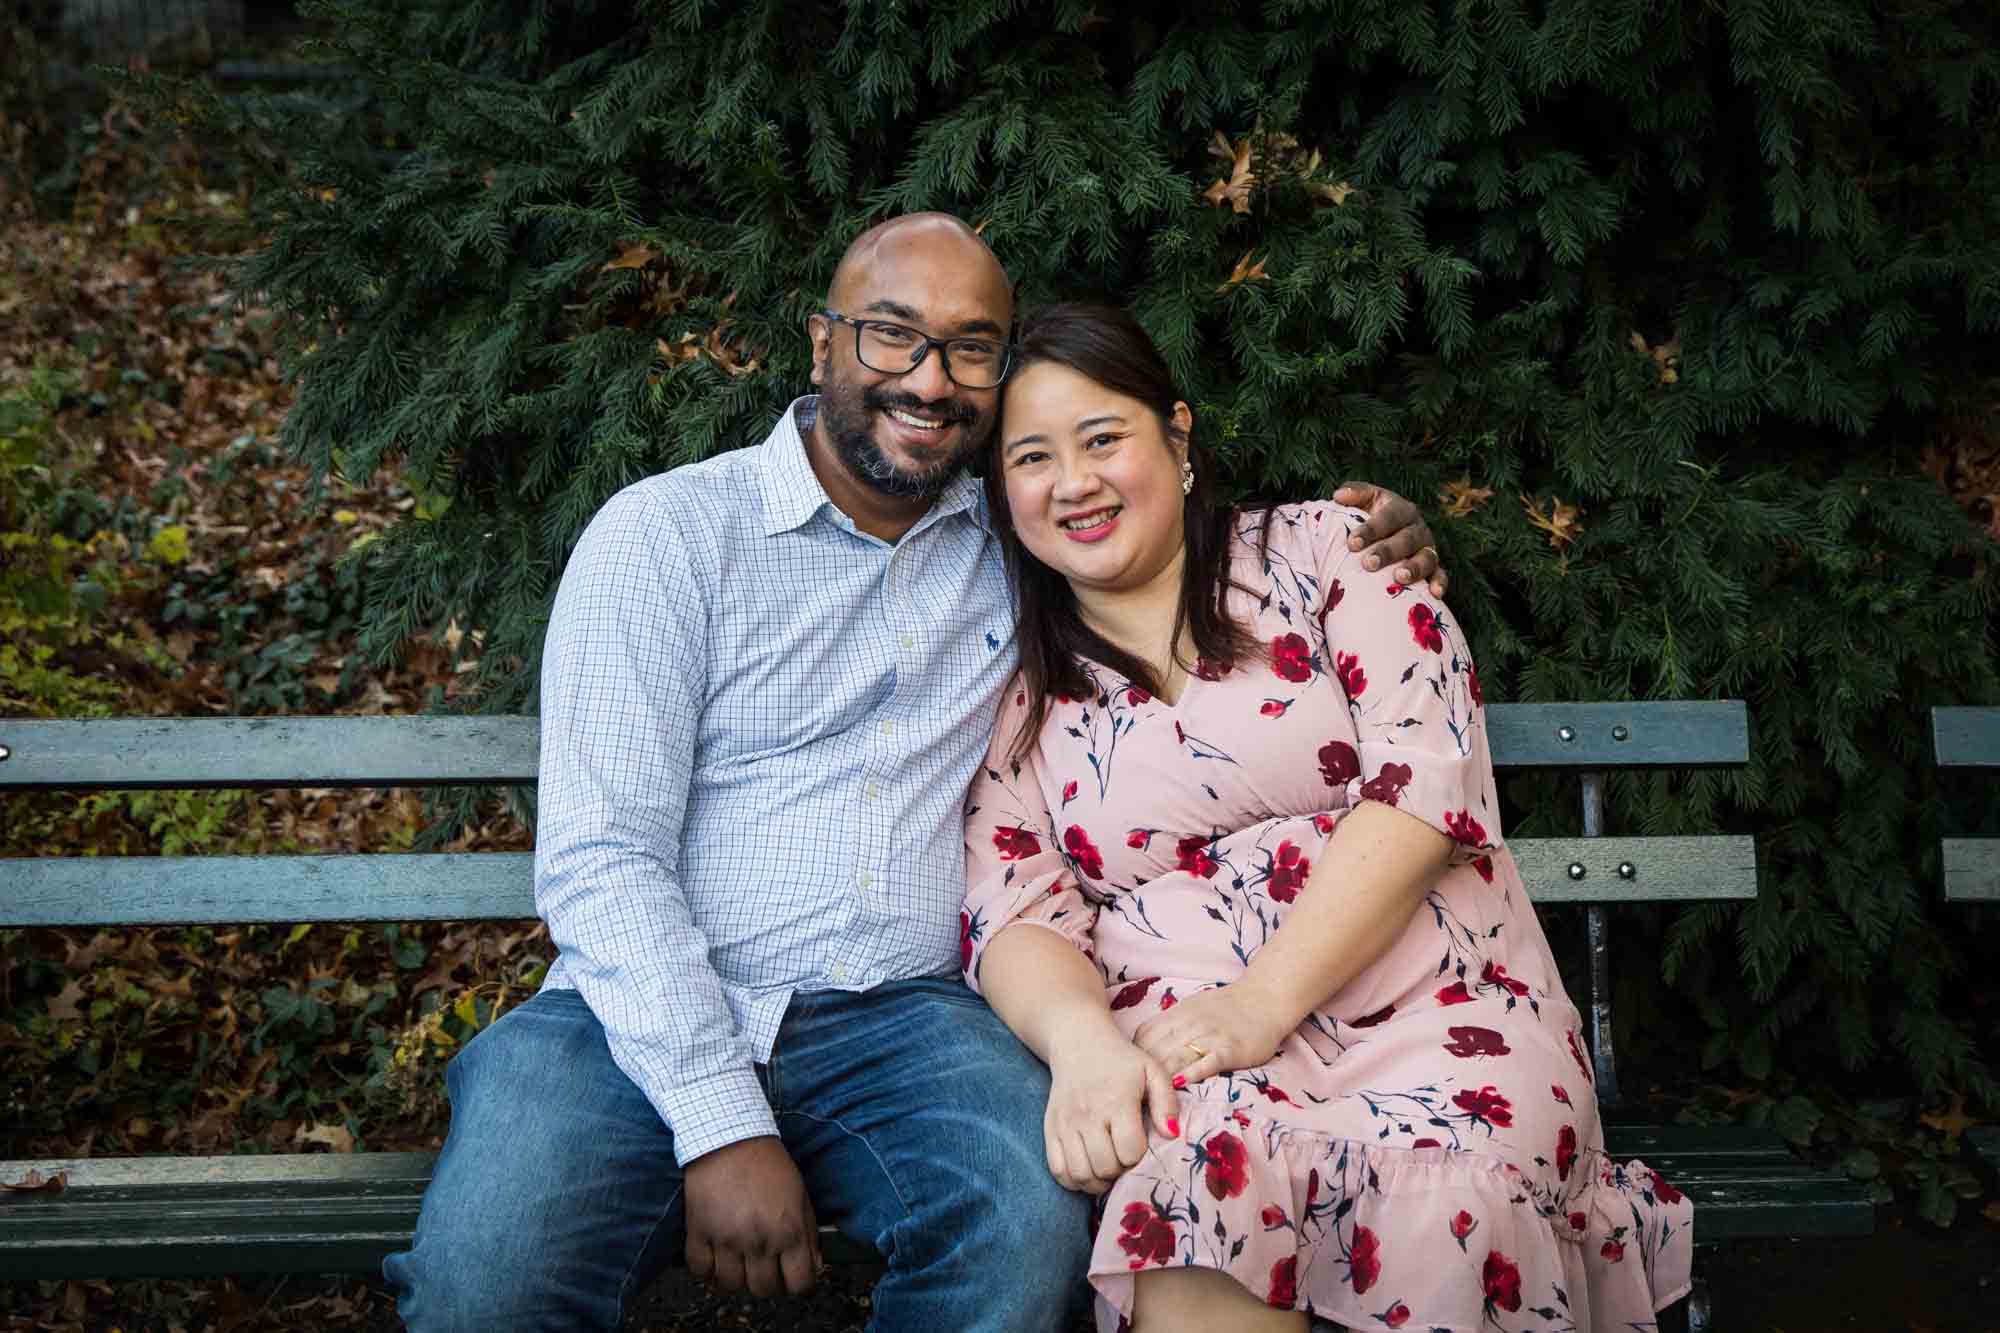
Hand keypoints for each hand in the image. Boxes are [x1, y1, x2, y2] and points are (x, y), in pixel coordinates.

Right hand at [684, 1136, 821, 1297]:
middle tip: (764, 1265)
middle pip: (763, 1290)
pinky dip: (707, 1268)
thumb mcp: (800, 1196)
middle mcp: (759, 1240)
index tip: (791, 1275)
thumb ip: (809, 1234)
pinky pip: (700, 1270)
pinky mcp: (699, 1232)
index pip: (799, 1284)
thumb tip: (815, 1266)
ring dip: (736, 1276)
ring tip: (739, 1258)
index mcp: (789, 1231)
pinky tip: (716, 1253)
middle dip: (767, 1282)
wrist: (729, 1138)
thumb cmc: (767, 1165)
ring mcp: (726, 1239)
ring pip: (731, 1285)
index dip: (798, 1283)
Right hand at [1043, 1028, 1179, 1194]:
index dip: (1139, 1156)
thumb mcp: (1152, 1071)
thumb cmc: (1121, 1061)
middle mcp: (1087, 1114)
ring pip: (1081, 1175)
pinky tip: (1089, 1169)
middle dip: (1120, 1171)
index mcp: (1116, 1101)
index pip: (1129, 1151)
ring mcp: (1065, 1124)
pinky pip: (1059, 1171)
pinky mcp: (1050, 1130)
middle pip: (1105, 1167)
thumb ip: (1167, 1103)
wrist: (1078, 1044)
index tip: (1140, 1145)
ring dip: (1098, 1181)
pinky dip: (1075, 1180)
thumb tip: (1171, 1135)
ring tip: (1108, 1168)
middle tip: (1124, 1158)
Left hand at [1131, 984, 1292, 1086]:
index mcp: (1177, 1015)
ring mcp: (1210, 1037)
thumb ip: (1169, 1025)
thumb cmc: (1226, 1007)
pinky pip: (1207, 1062)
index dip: (1134, 1058)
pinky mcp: (1230, 1049)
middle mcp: (1189, 1025)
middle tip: (1130, 1096)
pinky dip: (1191, 1073)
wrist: (1263, 998)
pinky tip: (1178, 1084)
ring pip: (1177, 1057)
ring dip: (1160, 1077)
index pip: (1145, 1037)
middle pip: (1157, 1050)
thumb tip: (1143, 1045)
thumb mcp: (1191, 1008)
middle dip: (1141, 1074)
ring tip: (1147, 1097)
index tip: (1127, 1077)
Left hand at [1334, 481, 1448, 597]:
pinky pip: (1440, 575)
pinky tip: (1435, 594)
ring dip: (1414, 568)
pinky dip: (1440, 584)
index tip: (1352, 543)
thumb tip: (1339, 496)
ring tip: (1400, 578)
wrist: (1388, 536)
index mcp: (1400, 510)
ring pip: (1426, 558)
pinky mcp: (1434, 568)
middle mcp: (1417, 528)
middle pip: (1406, 539)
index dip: (1371, 530)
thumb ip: (1354, 494)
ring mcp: (1428, 548)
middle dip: (1388, 551)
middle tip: (1369, 563)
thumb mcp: (1365, 501)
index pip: (1388, 517)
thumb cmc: (1370, 519)